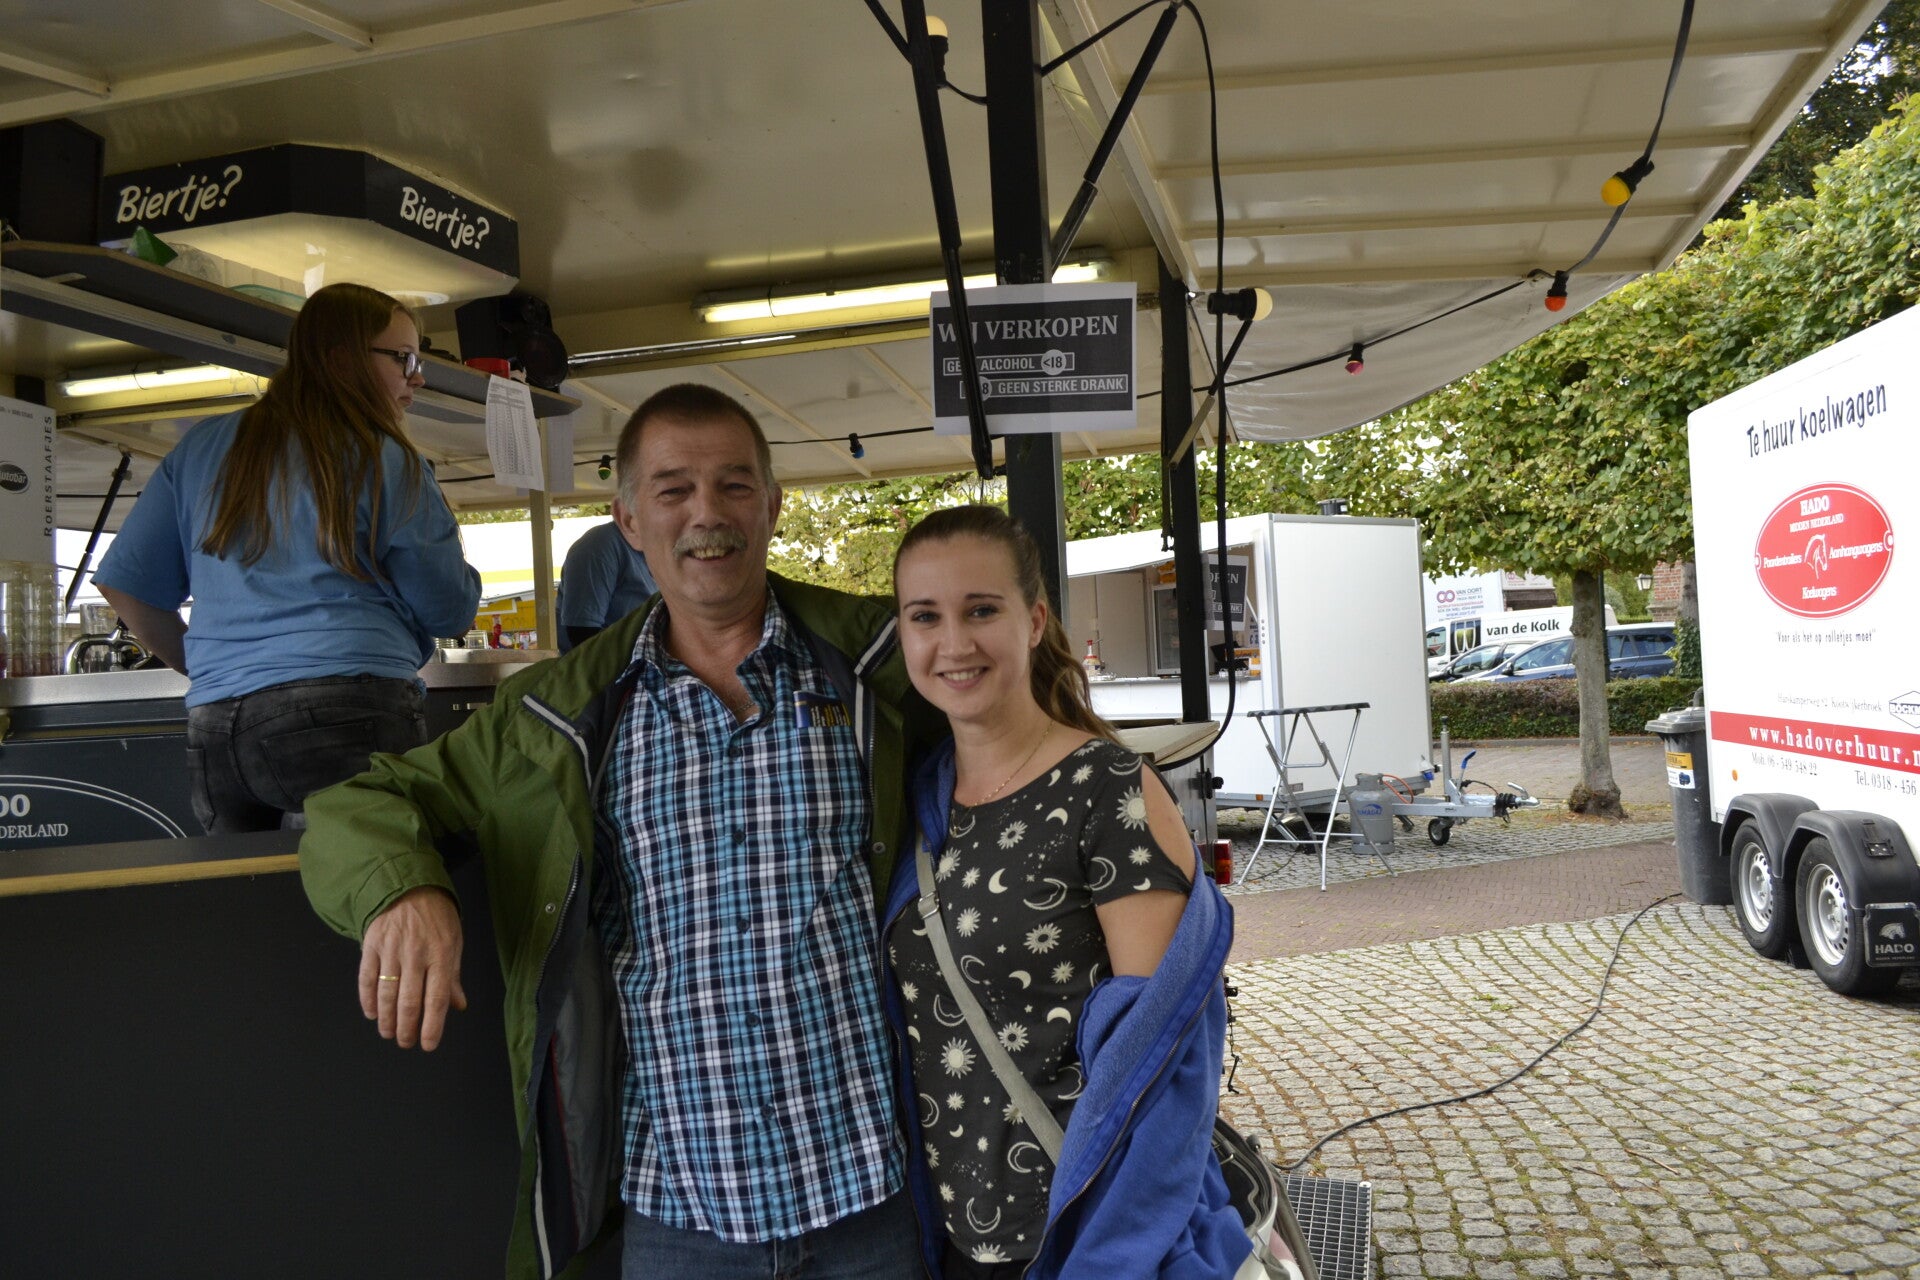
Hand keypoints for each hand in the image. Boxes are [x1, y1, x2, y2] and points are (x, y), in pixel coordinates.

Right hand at [358, 886, 467, 1049]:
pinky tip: (372, 1013)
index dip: (432, 1026)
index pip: (436, 999)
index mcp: (441, 955)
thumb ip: (453, 976)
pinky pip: (367, 978)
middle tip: (405, 1042)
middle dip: (406, 1028)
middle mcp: (416, 955)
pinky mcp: (371, 945)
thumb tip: (458, 1006)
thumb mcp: (454, 943)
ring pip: (386, 994)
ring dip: (387, 1019)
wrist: (409, 887)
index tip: (428, 1044)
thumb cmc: (437, 918)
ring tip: (389, 1033)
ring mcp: (391, 950)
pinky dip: (368, 999)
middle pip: (409, 1001)